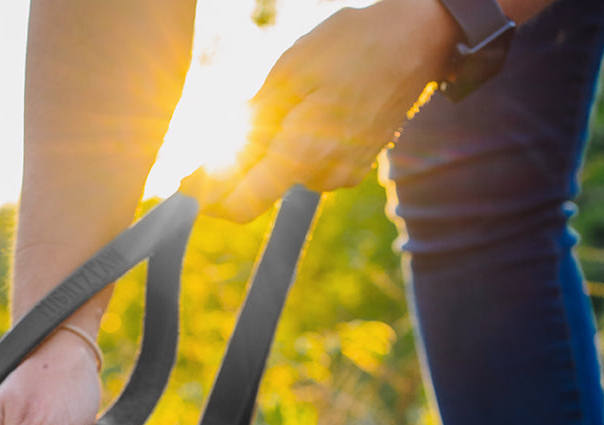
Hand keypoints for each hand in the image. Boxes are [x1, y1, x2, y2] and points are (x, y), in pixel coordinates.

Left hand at [183, 0, 456, 221]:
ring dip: (271, 150)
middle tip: (227, 130)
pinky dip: (296, 145)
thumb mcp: (288, 75)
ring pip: (285, 174)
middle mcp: (323, 177)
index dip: (209, 201)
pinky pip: (309, 165)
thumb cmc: (350, 47)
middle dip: (238, 166)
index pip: (241, 205)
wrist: (418, 41)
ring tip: (288, 103)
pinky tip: (310, 110)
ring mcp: (342, 176)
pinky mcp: (352, 169)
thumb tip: (211, 169)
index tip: (186, 190)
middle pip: (261, 188)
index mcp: (302, 155)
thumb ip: (250, 126)